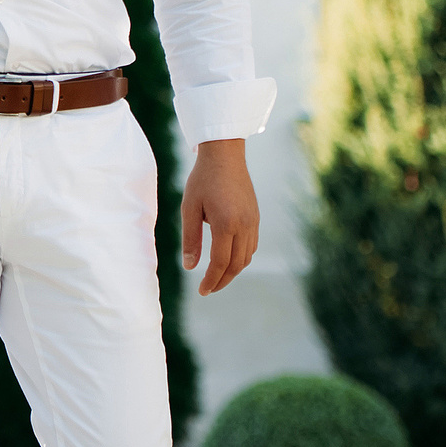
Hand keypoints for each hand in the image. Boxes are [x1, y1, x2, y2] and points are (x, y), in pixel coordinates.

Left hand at [180, 140, 258, 295]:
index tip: (202, 291)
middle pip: (236, 265)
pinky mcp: (256, 217)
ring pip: (246, 257)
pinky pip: (252, 245)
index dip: (211, 280)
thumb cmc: (202, 179)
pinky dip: (241, 258)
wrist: (225, 155)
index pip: (220, 262)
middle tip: (208, 289)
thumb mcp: (189, 208)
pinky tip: (228, 259)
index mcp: (226, 224)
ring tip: (216, 277)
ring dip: (232, 271)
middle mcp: (244, 225)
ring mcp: (253, 221)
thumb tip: (190, 267)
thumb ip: (190, 239)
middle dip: (222, 280)